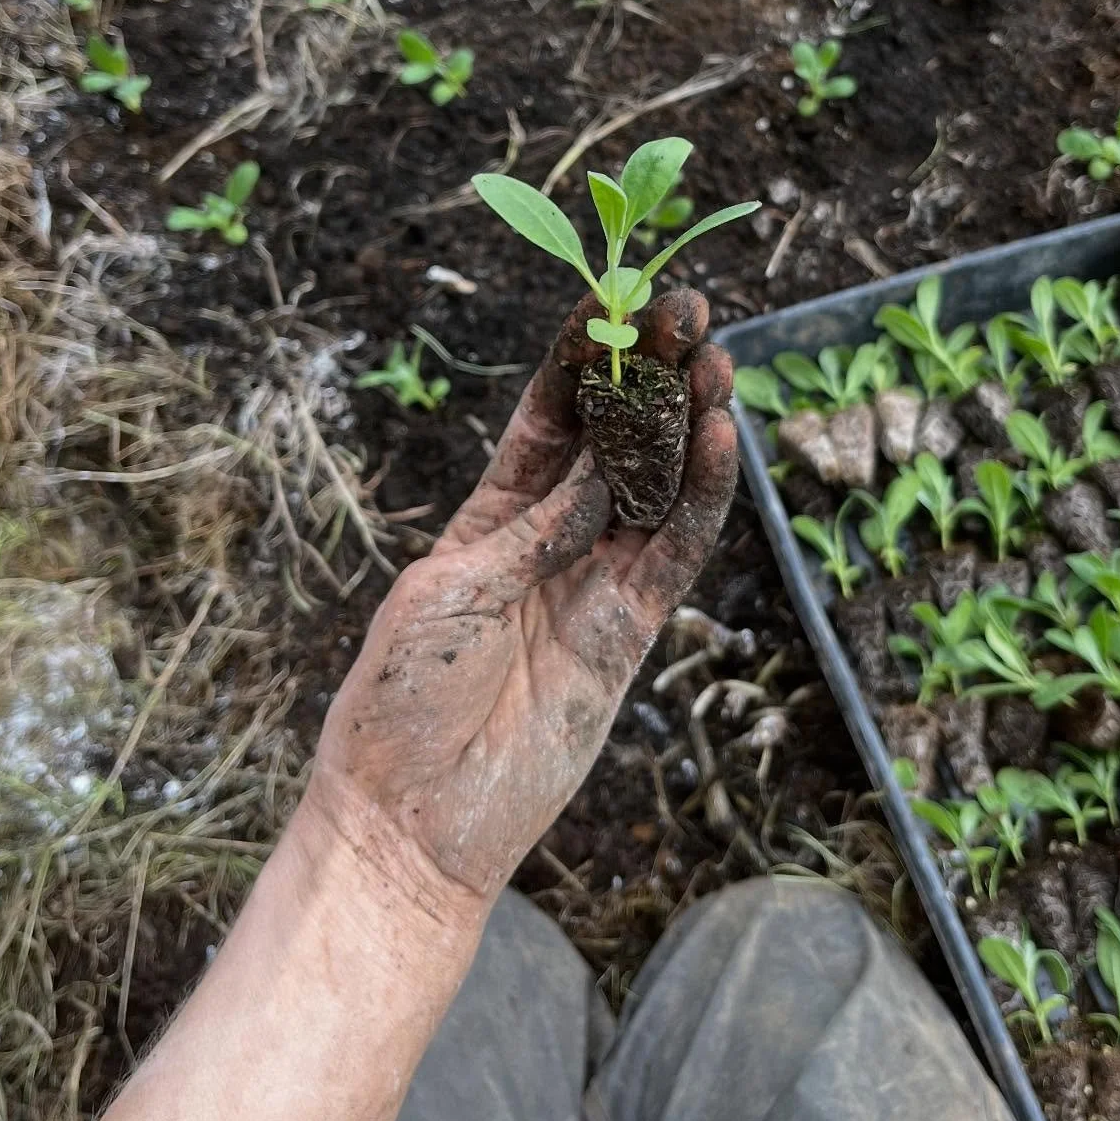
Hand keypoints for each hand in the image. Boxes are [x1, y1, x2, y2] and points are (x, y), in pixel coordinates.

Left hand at [306, 289, 736, 915]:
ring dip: (689, 425)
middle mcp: (554, 537)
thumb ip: (532, 532)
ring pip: (658, 486)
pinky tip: (720, 441)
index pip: (550, 415)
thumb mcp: (447, 595)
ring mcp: (598, 581)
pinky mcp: (632, 632)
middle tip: (688, 312)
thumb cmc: (399, 701)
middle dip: (650, 374)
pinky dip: (703, 498)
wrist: (413, 821)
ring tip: (717, 362)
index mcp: (493, 513)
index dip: (583, 357)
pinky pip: (676, 552)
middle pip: (617, 439)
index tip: (617, 299)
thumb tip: (603, 470)